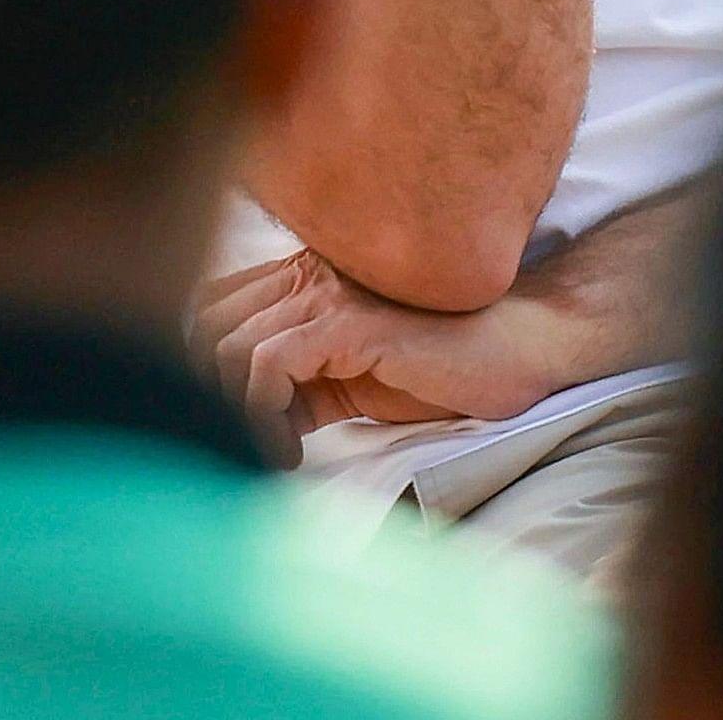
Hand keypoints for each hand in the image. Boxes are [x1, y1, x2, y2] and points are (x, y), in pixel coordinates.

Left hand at [191, 251, 575, 464]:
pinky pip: (266, 364)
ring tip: (277, 449)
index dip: (201, 366)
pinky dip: (262, 414)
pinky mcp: (347, 322)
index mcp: (305, 277)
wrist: (521, 347)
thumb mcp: (354, 376)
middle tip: (245, 440)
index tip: (228, 422)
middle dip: (207, 392)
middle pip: (204, 323)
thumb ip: (300, 381)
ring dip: (235, 411)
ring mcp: (326, 293)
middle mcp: (307, 273)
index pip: (210, 305)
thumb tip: (246, 417)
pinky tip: (293, 448)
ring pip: (225, 345)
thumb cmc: (446, 365)